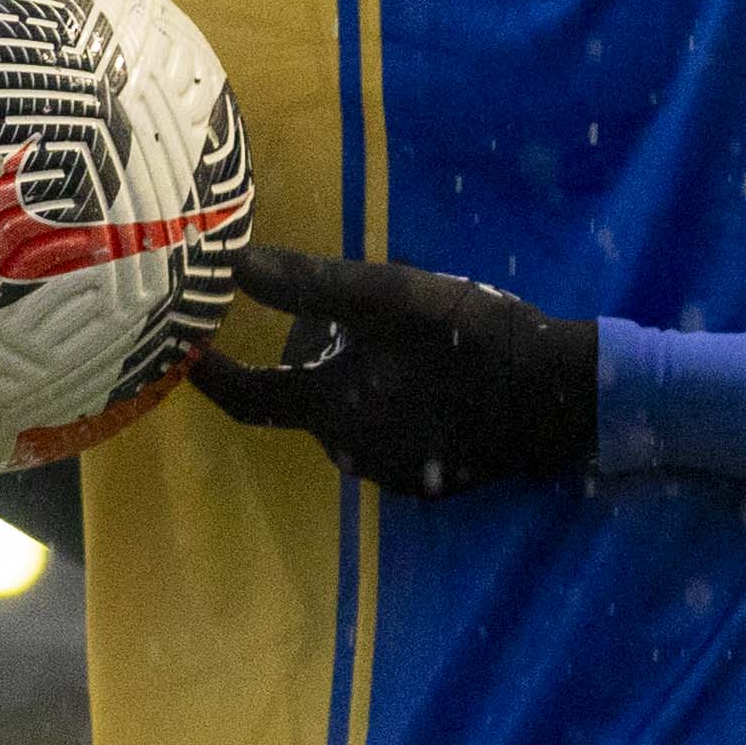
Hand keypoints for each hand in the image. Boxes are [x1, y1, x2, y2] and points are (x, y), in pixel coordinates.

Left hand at [190, 245, 597, 497]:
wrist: (561, 398)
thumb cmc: (470, 339)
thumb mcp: (388, 296)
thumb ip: (308, 284)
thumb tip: (233, 266)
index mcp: (332, 411)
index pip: (248, 399)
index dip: (210, 376)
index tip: (184, 350)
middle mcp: (352, 452)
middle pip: (305, 396)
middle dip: (313, 350)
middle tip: (348, 305)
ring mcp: (395, 472)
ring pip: (348, 411)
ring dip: (356, 372)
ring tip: (398, 328)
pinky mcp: (431, 479)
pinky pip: (387, 429)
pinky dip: (390, 398)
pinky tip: (430, 366)